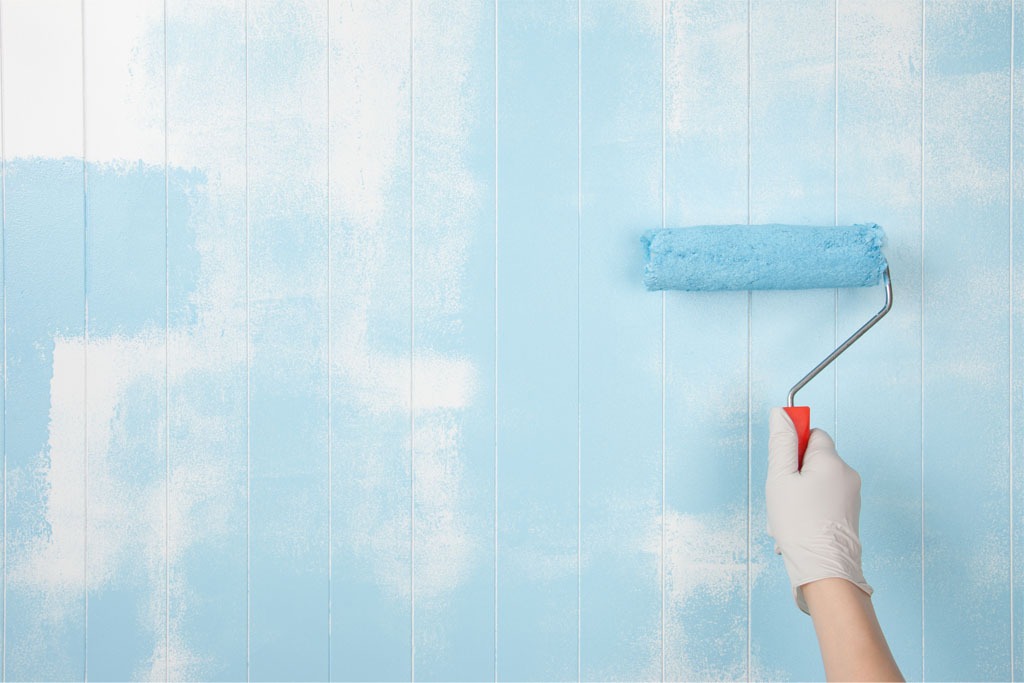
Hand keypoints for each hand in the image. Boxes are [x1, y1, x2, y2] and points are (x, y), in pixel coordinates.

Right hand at [766, 407, 871, 612]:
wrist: (825, 570)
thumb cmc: (800, 525)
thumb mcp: (780, 478)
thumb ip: (782, 443)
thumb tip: (781, 414)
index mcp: (831, 461)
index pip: (813, 433)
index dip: (794, 444)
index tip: (783, 463)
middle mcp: (847, 475)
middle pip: (814, 460)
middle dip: (794, 475)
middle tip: (783, 495)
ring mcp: (851, 497)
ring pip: (817, 483)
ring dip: (799, 495)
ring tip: (789, 519)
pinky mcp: (850, 515)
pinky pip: (825, 502)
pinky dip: (809, 510)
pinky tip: (798, 529)